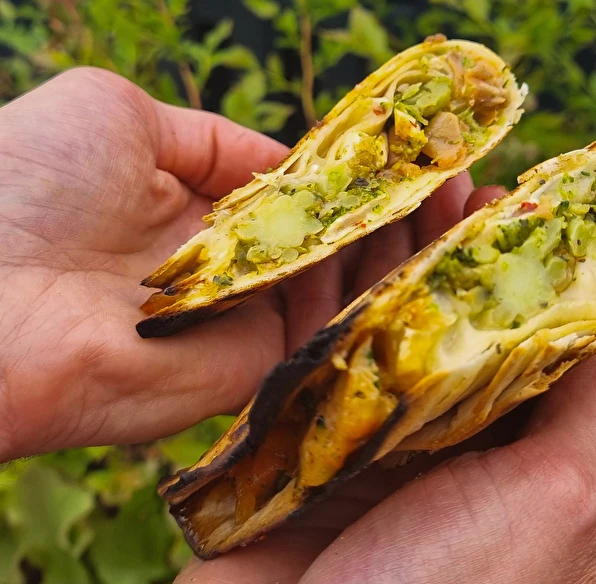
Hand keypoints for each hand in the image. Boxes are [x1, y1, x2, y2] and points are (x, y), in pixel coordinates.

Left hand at [0, 67, 473, 461]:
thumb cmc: (25, 181)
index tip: (416, 152)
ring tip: (466, 207)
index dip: (355, 174)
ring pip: (340, 287)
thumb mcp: (114, 114)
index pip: (295, 195)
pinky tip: (430, 254)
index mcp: (191, 208)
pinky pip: (327, 333)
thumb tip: (285, 159)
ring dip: (404, 247)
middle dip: (397, 212)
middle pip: (330, 242)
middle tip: (464, 182)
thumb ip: (209, 138)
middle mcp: (226, 269)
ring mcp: (241, 323)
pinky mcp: (251, 372)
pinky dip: (379, 297)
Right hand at [169, 186, 595, 583]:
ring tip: (391, 188)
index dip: (531, 268)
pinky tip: (316, 243)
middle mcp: (450, 453)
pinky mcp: (295, 454)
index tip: (525, 200)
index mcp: (525, 463)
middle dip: (449, 252)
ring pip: (378, 332)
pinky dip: (309, 300)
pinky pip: (304, 359)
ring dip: (381, 259)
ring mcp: (370, 450)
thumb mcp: (555, 501)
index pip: (537, 342)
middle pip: (453, 328)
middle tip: (450, 179)